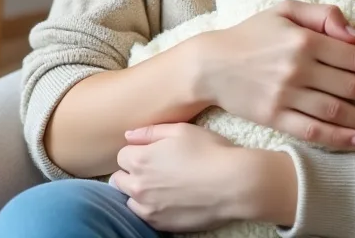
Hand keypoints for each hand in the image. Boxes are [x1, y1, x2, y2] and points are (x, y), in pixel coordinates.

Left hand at [109, 123, 245, 231]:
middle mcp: (138, 185)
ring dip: (138, 191)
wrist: (234, 185)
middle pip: (119, 178)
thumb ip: (150, 132)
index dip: (137, 151)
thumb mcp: (181, 130)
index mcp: (140, 159)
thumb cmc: (210, 152)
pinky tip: (168, 200)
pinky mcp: (160, 223)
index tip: (152, 153)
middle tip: (154, 169)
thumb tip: (129, 135)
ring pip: (128, 198)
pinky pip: (142, 215)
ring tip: (160, 186)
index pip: (121, 155)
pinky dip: (149, 207)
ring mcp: (148, 207)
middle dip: (131, 172)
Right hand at [194, 0, 354, 148]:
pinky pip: (313, 130)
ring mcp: (285, 95)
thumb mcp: (284, 10)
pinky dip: (339, 136)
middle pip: (354, 85)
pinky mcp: (273, 117)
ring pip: (338, 111)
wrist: (209, 64)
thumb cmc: (251, 34)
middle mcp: (297, 68)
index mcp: (304, 40)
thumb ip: (323, 14)